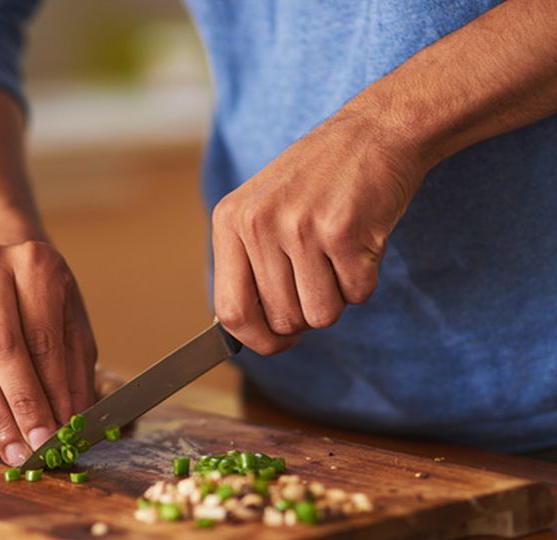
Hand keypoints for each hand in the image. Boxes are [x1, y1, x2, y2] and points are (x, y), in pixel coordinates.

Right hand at [0, 241, 96, 464]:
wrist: (4, 264)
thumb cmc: (49, 298)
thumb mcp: (74, 323)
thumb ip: (75, 369)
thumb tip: (76, 419)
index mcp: (35, 265)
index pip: (42, 337)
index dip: (53, 388)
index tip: (65, 429)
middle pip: (3, 348)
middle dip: (23, 404)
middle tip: (41, 446)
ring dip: (0, 415)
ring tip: (19, 452)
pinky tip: (3, 434)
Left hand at [212, 110, 426, 353]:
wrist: (376, 131)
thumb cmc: (318, 179)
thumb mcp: (262, 209)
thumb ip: (246, 264)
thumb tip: (235, 330)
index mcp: (230, 221)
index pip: (230, 311)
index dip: (257, 340)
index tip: (277, 341)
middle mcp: (258, 224)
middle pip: (283, 320)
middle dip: (308, 311)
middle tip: (321, 273)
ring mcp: (300, 228)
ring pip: (321, 315)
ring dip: (338, 297)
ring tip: (338, 254)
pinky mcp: (345, 232)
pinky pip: (357, 295)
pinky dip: (365, 279)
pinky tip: (361, 241)